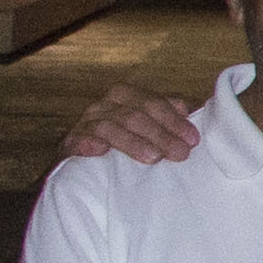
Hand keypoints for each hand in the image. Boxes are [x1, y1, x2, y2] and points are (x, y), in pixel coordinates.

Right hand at [58, 87, 205, 167]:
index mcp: (124, 96)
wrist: (81, 165)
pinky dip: (88, 143)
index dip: (174, 120)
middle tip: (180, 154)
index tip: (193, 140)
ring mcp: (85, 124)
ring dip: (133, 142)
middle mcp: (103, 106)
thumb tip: (186, 109)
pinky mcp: (70, 144)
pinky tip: (101, 151)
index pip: (152, 103)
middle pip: (134, 115)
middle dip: (160, 134)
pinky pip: (78, 140)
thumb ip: (165, 116)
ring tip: (154, 158)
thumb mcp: (145, 128)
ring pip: (109, 127)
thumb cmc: (122, 143)